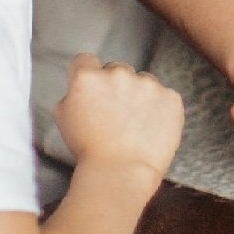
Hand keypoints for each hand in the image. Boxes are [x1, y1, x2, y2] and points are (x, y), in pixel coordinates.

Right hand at [54, 54, 183, 175]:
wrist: (120, 173)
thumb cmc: (89, 151)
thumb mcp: (63, 118)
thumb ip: (73, 93)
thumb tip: (82, 86)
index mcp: (89, 77)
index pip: (86, 61)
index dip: (88, 75)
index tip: (93, 89)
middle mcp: (119, 74)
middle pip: (117, 69)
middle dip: (115, 87)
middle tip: (115, 114)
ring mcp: (148, 83)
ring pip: (143, 81)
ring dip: (139, 96)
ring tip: (134, 125)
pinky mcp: (171, 96)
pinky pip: (164, 96)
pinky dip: (159, 108)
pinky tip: (151, 128)